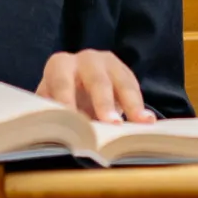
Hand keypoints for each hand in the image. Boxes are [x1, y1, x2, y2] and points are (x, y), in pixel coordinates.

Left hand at [36, 49, 153, 123]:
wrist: (76, 86)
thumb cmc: (60, 99)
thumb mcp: (49, 104)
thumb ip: (50, 116)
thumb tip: (54, 139)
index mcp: (60, 65)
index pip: (62, 82)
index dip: (66, 100)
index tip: (72, 119)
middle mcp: (85, 59)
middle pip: (96, 79)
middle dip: (104, 103)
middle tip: (112, 125)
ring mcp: (108, 63)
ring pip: (121, 82)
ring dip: (132, 104)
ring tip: (142, 123)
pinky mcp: (125, 72)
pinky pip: (135, 88)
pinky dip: (141, 105)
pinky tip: (148, 121)